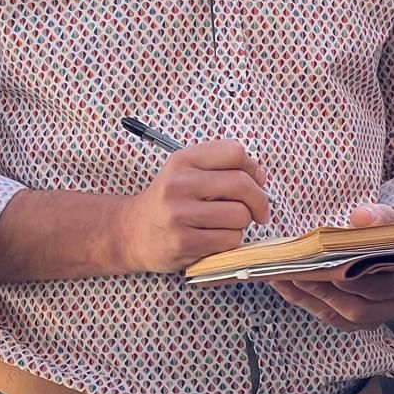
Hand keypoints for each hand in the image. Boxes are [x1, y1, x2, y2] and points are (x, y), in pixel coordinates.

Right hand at [115, 140, 270, 273]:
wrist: (132, 232)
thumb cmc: (167, 202)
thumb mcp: (185, 172)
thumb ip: (221, 168)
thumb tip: (261, 176)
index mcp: (182, 160)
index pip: (233, 152)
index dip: (252, 168)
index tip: (256, 182)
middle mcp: (179, 183)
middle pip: (242, 184)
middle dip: (259, 200)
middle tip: (259, 212)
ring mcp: (180, 213)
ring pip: (240, 215)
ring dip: (242, 224)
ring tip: (225, 225)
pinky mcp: (185, 242)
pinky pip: (230, 239)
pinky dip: (230, 241)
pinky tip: (214, 238)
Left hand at [267, 203, 393, 331]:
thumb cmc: (393, 234)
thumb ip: (381, 217)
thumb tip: (361, 216)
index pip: (379, 287)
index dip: (353, 277)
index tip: (328, 262)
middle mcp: (389, 306)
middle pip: (355, 307)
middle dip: (323, 289)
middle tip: (297, 270)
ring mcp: (369, 317)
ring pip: (336, 314)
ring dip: (307, 295)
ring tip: (284, 274)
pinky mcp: (349, 319)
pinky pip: (323, 313)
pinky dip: (301, 298)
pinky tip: (282, 281)